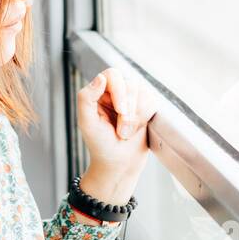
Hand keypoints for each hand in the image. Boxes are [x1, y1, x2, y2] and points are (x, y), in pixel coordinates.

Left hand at [75, 68, 155, 204]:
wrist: (119, 164)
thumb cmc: (100, 145)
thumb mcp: (87, 123)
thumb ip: (86, 98)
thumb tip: (100, 77)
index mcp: (98, 92)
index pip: (112, 75)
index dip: (119, 90)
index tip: (120, 110)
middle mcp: (115, 93)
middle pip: (130, 84)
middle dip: (129, 109)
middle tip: (121, 131)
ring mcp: (132, 100)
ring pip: (143, 93)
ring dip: (136, 117)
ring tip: (125, 134)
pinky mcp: (145, 108)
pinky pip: (152, 102)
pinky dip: (144, 118)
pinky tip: (136, 130)